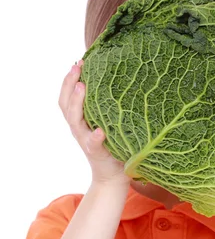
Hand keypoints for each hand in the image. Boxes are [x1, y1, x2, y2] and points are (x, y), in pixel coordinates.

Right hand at [58, 61, 130, 186]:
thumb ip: (108, 107)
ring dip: (77, 102)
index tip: (78, 62)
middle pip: (66, 104)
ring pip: (74, 119)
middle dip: (69, 84)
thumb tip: (122, 80)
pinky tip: (99, 130)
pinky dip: (94, 136)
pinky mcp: (95, 152)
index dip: (69, 80)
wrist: (113, 176)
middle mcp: (78, 128)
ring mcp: (85, 140)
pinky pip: (93, 143)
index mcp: (80, 120)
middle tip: (77, 67)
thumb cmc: (113, 145)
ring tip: (83, 87)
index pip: (67, 97)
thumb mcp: (107, 123)